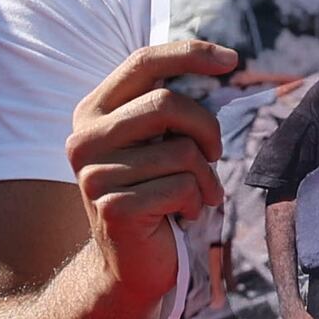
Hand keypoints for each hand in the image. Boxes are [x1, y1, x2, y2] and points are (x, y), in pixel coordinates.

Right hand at [65, 36, 236, 307]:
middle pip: (166, 103)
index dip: (190, 54)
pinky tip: (183, 215)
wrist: (129, 264)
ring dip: (206, 176)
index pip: (143, 62)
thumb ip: (174, 107)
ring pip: (182, 151)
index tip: (233, 60)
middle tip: (216, 153)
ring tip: (196, 194)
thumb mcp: (159, 142)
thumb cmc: (155, 193)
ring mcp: (94, 175)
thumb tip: (225, 64)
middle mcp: (84, 139)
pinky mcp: (113, 208)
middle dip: (207, 127)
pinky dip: (197, 201)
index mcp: (94, 112)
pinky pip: (182, 187)